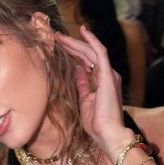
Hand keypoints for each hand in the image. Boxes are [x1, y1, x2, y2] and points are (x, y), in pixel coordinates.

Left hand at [55, 28, 129, 155]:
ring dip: (75, 42)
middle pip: (86, 54)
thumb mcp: (84, 99)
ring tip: (60, 35)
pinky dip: (92, 41)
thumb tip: (76, 70)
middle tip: (55, 36)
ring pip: (90, 51)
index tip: (57, 45)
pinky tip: (83, 31)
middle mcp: (107, 74)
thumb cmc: (96, 122)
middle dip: (70, 44)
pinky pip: (100, 52)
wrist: (107, 133)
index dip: (71, 51)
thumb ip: (82, 84)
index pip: (85, 61)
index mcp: (101, 81)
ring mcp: (109, 74)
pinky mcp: (108, 75)